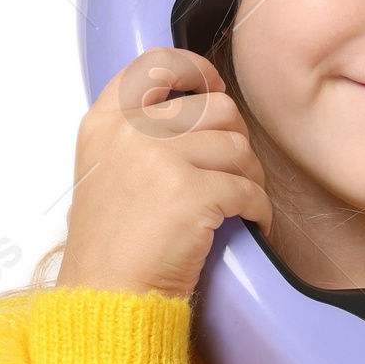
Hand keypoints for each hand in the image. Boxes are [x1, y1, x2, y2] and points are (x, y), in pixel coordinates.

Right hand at [57, 48, 271, 296]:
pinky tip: (252, 224)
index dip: (195, 69)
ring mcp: (160, 161)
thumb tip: (194, 104)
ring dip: (251, 177)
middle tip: (234, 170)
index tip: (213, 88)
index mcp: (104, 123)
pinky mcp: (191, 195)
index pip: (155, 64)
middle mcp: (130, 133)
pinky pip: (250, 190)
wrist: (106, 300)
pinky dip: (259, 210)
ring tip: (241, 203)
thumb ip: (137, 133)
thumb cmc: (112, 246)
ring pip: (238, 148)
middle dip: (235, 140)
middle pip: (215, 108)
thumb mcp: (105, 171)